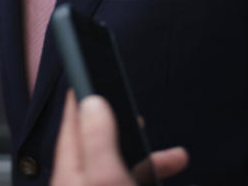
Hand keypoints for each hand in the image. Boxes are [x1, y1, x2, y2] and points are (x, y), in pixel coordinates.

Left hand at [51, 91, 188, 185]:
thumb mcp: (106, 180)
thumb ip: (98, 141)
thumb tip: (91, 102)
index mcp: (71, 171)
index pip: (72, 124)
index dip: (82, 96)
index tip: (88, 72)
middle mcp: (79, 182)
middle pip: (99, 145)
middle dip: (125, 129)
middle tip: (140, 117)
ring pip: (119, 168)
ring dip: (147, 160)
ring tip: (176, 158)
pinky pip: (126, 182)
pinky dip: (146, 177)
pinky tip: (159, 177)